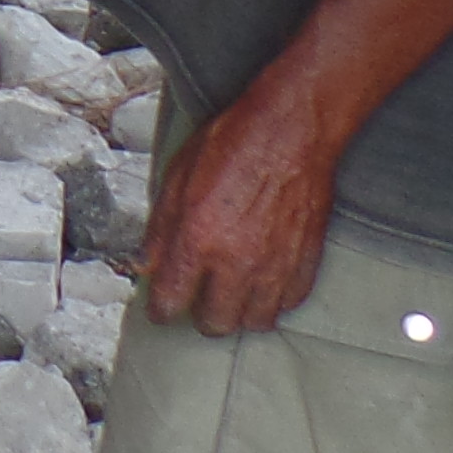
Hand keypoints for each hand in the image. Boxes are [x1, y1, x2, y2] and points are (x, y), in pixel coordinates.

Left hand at [136, 87, 338, 335]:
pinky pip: (290, 302)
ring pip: (257, 321)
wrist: (291, 130)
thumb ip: (160, 229)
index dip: (160, 308)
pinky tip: (264, 283)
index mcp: (198, 240)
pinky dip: (275, 299)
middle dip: (201, 316)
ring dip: (241, 313)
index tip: (161, 308)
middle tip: (199, 301)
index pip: (171, 301)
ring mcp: (276, 265)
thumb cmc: (230, 144)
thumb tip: (146, 265)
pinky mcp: (307, 260)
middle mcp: (237, 261)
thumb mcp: (176, 177)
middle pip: (217, 323)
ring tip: (233, 296)